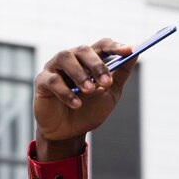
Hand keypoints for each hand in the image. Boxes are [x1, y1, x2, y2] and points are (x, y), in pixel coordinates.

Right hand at [34, 39, 136, 159]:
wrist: (70, 132)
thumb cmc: (89, 111)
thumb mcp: (110, 94)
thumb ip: (120, 75)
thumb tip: (135, 54)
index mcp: (89, 62)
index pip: (101, 45)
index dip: (114, 46)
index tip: (128, 51)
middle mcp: (71, 60)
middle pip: (83, 50)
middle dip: (97, 65)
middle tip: (106, 83)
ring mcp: (55, 69)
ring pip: (65, 58)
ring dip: (80, 74)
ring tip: (90, 91)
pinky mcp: (42, 82)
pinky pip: (53, 81)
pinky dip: (66, 92)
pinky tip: (76, 104)